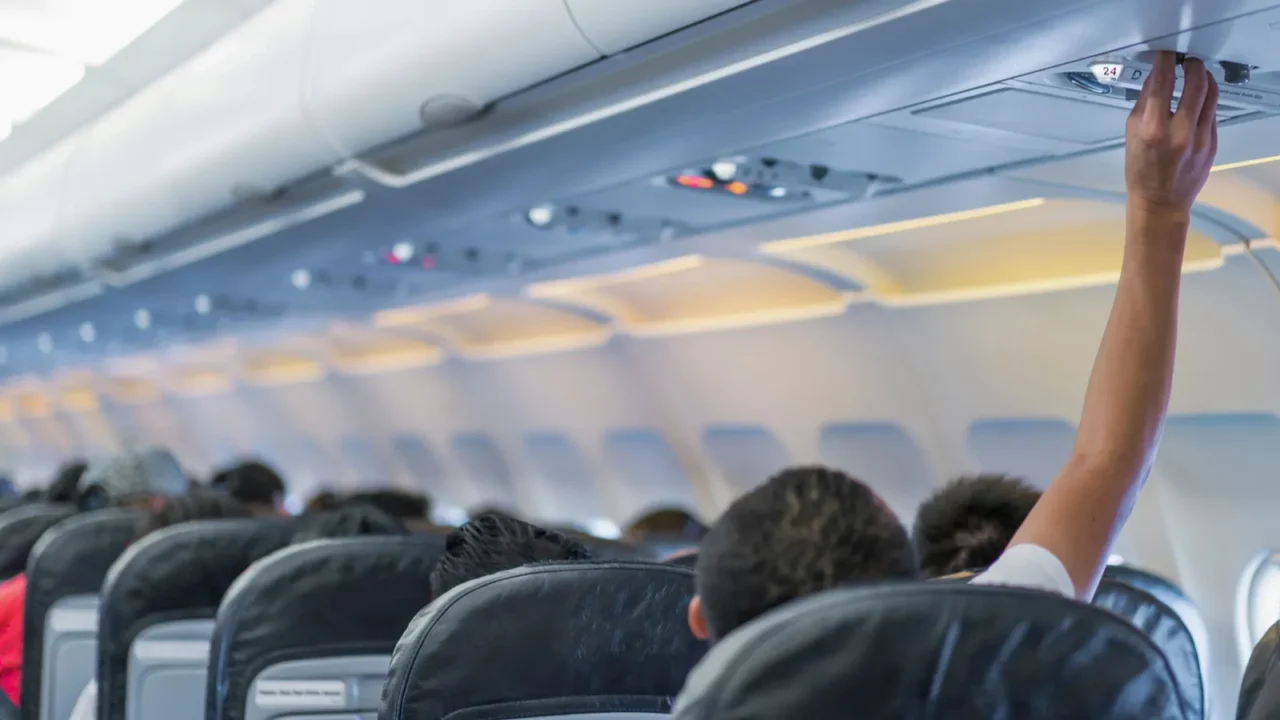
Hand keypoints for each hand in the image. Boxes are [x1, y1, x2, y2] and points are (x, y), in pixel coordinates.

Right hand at [1124, 52, 1218, 218]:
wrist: (1160, 202)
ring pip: (1211, 94)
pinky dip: (1206, 101)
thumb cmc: (1139, 169)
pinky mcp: (1213, 142)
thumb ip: (1144, 104)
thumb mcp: (1132, 135)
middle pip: (1195, 83)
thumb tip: (1157, 77)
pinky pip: (1212, 112)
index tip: (1166, 54)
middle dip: (1192, 66)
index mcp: (1152, 128)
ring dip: (1205, 78)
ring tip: (1198, 74)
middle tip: (1187, 61)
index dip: (1166, 61)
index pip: (1162, 83)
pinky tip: (1198, 100)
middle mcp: (1178, 130)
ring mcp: (1200, 137)